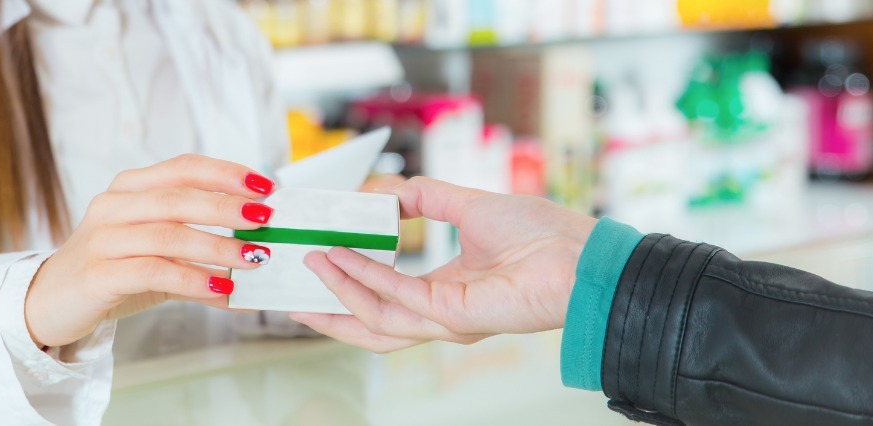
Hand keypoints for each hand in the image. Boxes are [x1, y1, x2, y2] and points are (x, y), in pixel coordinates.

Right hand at [26, 154, 276, 346]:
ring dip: (217, 246)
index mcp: (130, 188)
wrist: (48, 302)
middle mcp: (113, 206)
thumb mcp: (156, 254)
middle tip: (266, 220)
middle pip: (178, 197)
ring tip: (254, 258)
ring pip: (168, 234)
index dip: (226, 173)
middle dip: (228, 207)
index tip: (265, 185)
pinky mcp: (97, 274)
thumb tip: (257, 262)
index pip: (183, 167)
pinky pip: (153, 272)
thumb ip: (200, 253)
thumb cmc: (110, 272)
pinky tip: (221, 288)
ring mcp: (102, 239)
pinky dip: (192, 279)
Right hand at [290, 177, 596, 352]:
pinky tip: (341, 256)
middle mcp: (442, 311)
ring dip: (338, 289)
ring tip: (310, 262)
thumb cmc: (543, 234)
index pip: (386, 298)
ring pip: (376, 318)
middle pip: (371, 326)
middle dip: (328, 313)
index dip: (348, 285)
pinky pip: (396, 296)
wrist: (581, 255)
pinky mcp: (453, 314)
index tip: (316, 263)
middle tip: (290, 295)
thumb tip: (381, 192)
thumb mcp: (468, 203)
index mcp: (446, 289)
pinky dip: (364, 276)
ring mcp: (446, 318)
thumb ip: (423, 196)